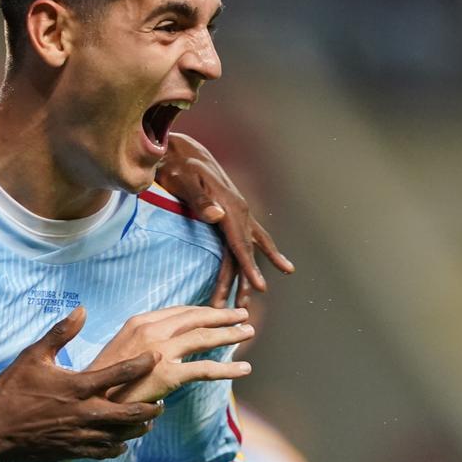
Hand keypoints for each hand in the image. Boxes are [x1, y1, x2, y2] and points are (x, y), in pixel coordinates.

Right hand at [0, 307, 164, 461]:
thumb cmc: (13, 387)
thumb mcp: (35, 354)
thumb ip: (61, 332)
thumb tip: (82, 310)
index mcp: (78, 386)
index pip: (120, 373)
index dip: (142, 364)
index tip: (156, 357)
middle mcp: (85, 412)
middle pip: (130, 412)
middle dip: (151, 406)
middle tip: (162, 400)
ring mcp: (81, 435)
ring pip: (122, 435)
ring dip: (139, 427)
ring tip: (149, 420)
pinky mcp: (74, 450)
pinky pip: (105, 452)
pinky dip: (118, 446)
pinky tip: (123, 441)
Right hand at [88, 305, 252, 403]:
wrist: (92, 400)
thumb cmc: (104, 378)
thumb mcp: (120, 347)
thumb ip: (142, 338)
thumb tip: (164, 340)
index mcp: (139, 322)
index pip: (179, 311)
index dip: (203, 310)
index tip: (218, 312)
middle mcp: (151, 331)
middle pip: (196, 318)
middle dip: (223, 316)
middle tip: (242, 314)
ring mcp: (160, 352)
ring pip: (204, 338)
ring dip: (230, 334)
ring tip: (248, 332)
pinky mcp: (168, 375)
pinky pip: (205, 369)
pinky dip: (228, 368)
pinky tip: (244, 369)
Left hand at [157, 132, 295, 306]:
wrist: (183, 154)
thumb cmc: (180, 167)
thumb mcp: (184, 179)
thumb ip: (199, 199)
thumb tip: (216, 215)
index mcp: (229, 206)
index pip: (239, 243)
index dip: (248, 267)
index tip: (258, 287)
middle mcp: (239, 212)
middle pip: (243, 253)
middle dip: (243, 282)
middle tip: (240, 308)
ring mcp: (239, 214)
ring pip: (247, 250)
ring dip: (246, 276)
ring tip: (245, 302)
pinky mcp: (233, 215)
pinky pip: (251, 239)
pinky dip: (266, 253)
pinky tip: (282, 266)